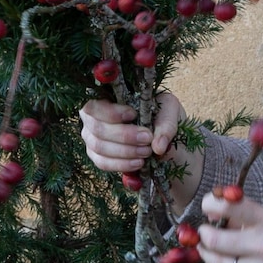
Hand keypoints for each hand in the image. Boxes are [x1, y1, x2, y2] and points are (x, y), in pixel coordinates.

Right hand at [80, 89, 194, 195]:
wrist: (163, 136)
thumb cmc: (161, 115)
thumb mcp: (170, 110)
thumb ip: (166, 124)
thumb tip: (158, 147)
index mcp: (106, 98)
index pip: (93, 105)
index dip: (110, 112)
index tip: (133, 115)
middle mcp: (93, 118)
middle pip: (97, 129)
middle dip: (124, 136)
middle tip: (147, 139)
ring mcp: (92, 138)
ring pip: (99, 147)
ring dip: (125, 151)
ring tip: (146, 152)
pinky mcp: (97, 156)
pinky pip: (102, 163)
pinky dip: (121, 164)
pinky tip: (139, 163)